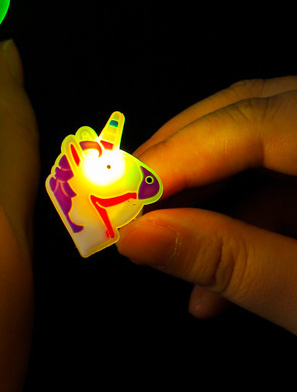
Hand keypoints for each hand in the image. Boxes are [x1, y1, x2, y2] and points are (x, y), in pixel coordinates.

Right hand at [116, 77, 296, 333]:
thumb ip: (234, 263)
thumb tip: (134, 235)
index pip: (256, 120)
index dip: (177, 154)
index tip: (112, 197)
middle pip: (251, 111)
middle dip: (180, 163)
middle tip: (125, 208)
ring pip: (264, 142)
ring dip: (210, 201)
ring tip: (166, 256)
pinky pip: (288, 173)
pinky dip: (249, 219)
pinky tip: (219, 281)